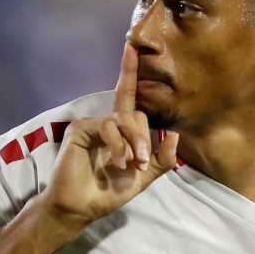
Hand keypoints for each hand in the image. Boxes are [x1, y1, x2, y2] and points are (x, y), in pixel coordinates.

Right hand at [36, 43, 179, 230]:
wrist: (83, 206)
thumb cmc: (109, 191)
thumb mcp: (144, 177)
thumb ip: (162, 158)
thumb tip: (174, 134)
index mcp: (121, 131)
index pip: (129, 98)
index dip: (129, 72)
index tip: (130, 47)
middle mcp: (107, 123)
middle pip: (136, 113)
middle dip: (144, 138)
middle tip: (142, 162)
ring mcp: (92, 124)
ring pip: (124, 119)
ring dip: (134, 143)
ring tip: (131, 164)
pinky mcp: (80, 129)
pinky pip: (108, 126)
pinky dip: (118, 145)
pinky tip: (117, 162)